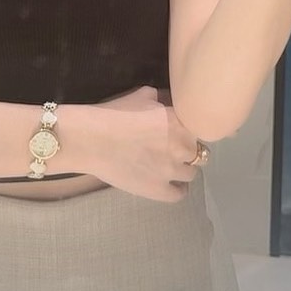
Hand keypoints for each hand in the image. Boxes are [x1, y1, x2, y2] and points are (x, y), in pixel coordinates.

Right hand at [89, 86, 202, 201]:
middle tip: (172, 149)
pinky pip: (180, 194)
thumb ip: (161, 99)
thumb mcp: (142, 96)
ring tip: (170, 167)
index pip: (199, 129)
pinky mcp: (159, 190)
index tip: (179, 133)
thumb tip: (168, 102)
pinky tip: (171, 185)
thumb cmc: (114, 114)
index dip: (189, 132)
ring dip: (183, 169)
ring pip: (192, 174)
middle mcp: (182, 146)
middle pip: (199, 152)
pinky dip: (178, 189)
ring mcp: (172, 170)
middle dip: (187, 151)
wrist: (91, 139)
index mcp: (181, 121)